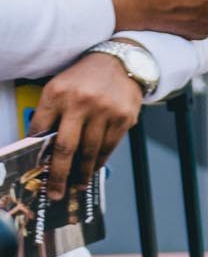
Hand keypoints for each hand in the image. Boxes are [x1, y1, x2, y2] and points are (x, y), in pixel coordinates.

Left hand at [30, 52, 142, 199]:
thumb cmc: (85, 78)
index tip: (35, 171)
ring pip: (90, 151)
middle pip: (66, 147)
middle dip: (59, 174)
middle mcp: (81, 102)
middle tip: (55, 193)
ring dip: (83, 172)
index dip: (37, 152)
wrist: (120, 63)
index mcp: (58, 93)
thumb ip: (51, 113)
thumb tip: (42, 145)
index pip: (41, 129)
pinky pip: (110, 146)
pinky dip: (100, 160)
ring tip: (77, 184)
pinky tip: (94, 168)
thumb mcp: (60, 87)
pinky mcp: (124, 118)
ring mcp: (105, 111)